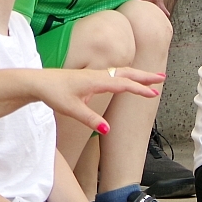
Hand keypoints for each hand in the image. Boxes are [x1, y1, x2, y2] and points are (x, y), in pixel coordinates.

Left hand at [40, 67, 164, 133]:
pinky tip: (129, 80)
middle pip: (126, 73)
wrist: (38, 82)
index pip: (123, 84)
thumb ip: (90, 120)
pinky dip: (127, 75)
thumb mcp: (71, 110)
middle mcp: (98, 75)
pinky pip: (114, 74)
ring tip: (152, 78)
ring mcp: (95, 75)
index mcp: (96, 81)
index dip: (139, 89)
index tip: (154, 94)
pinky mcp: (90, 77)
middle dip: (145, 76)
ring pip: (121, 71)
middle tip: (162, 78)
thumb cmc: (53, 94)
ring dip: (138, 74)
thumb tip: (107, 129)